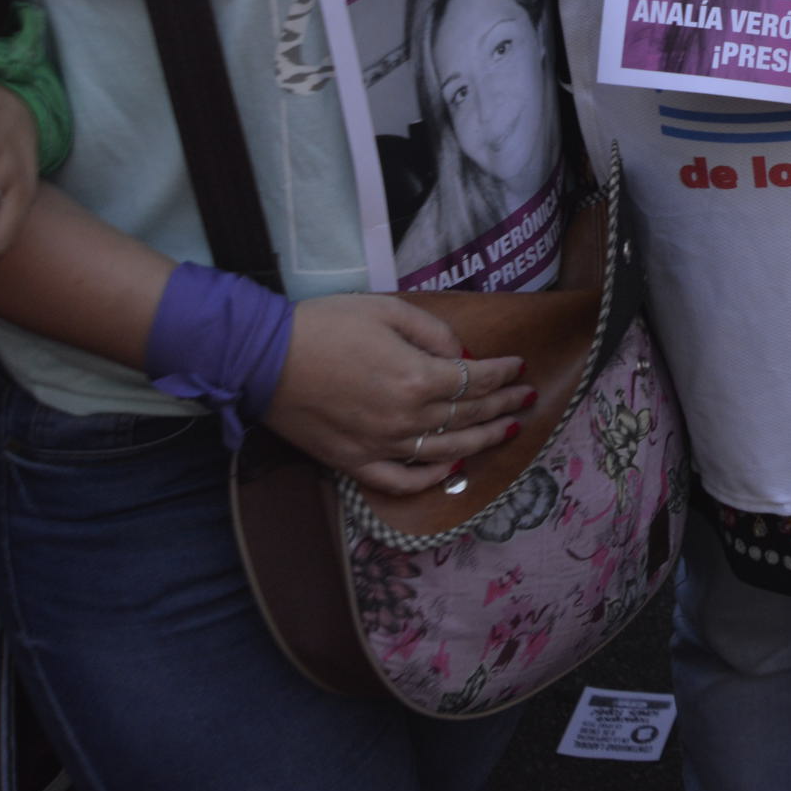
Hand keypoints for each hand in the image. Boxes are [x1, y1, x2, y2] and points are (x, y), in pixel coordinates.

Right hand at [263, 294, 535, 495]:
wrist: (262, 358)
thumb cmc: (325, 325)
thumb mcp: (387, 310)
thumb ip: (433, 332)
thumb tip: (463, 356)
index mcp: (417, 377)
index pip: (476, 380)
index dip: (503, 373)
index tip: (520, 367)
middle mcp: (406, 418)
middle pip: (468, 414)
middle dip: (504, 404)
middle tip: (528, 398)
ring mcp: (381, 446)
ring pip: (447, 450)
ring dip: (483, 440)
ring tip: (508, 430)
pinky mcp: (354, 463)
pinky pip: (402, 481)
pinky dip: (431, 478)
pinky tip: (452, 467)